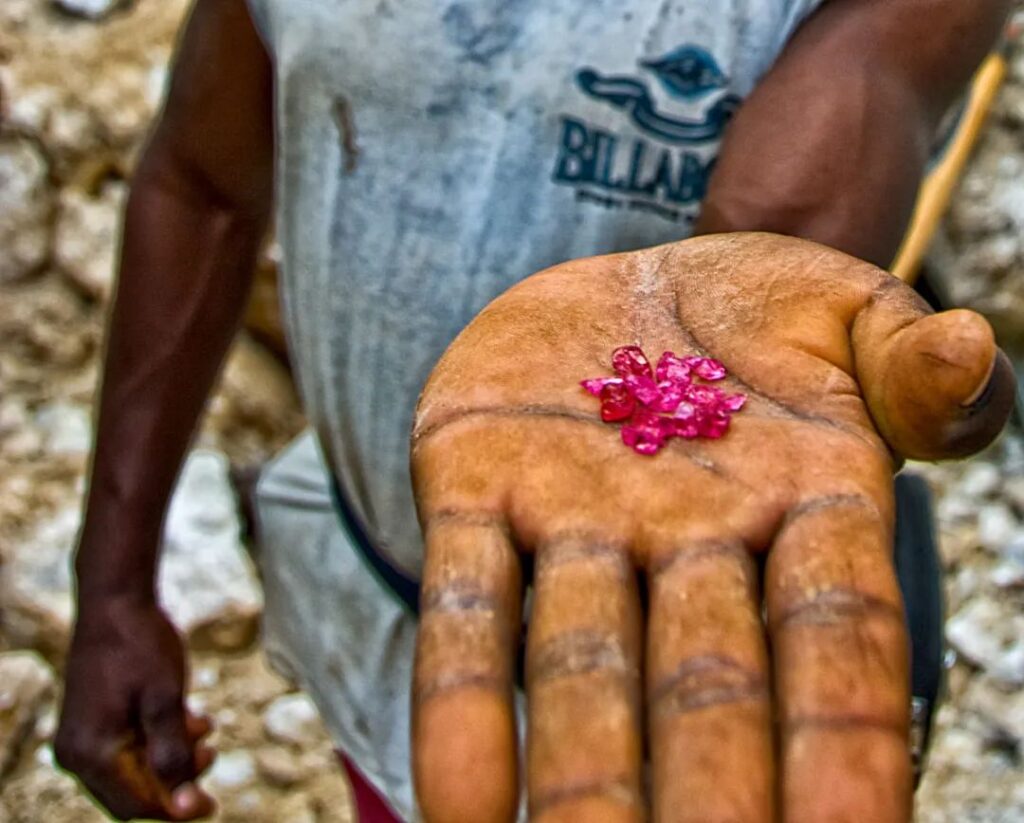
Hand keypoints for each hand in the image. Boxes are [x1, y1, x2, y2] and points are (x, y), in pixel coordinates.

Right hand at [55, 596, 215, 820]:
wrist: (116, 600)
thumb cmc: (140, 645)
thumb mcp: (165, 699)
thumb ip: (174, 755)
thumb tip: (185, 808)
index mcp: (90, 754)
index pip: (136, 807)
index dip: (177, 810)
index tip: (213, 804)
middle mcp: (77, 754)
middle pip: (133, 794)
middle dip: (176, 781)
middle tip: (210, 753)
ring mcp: (83, 739)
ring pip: (135, 771)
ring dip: (173, 758)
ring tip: (203, 728)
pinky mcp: (94, 723)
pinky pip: (129, 750)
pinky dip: (161, 741)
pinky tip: (191, 720)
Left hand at [409, 233, 1014, 822]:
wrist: (627, 282)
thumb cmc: (758, 317)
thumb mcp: (850, 315)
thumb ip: (909, 363)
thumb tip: (967, 353)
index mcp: (803, 509)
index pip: (836, 647)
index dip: (843, 746)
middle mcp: (689, 543)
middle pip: (704, 687)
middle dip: (706, 788)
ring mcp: (576, 523)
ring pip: (579, 664)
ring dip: (577, 774)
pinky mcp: (473, 486)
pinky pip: (469, 601)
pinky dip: (461, 700)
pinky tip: (459, 803)